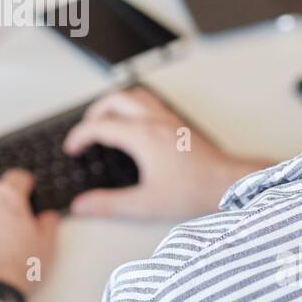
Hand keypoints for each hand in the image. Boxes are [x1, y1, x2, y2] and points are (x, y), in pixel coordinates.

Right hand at [62, 88, 271, 219]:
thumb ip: (110, 205)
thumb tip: (82, 206)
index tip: (73, 148)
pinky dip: (133, 107)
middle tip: (86, 131)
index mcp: (142, 136)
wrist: (228, 184)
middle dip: (94, 112)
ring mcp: (169, 120)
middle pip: (115, 99)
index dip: (80, 135)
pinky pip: (150, 103)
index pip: (100, 125)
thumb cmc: (195, 190)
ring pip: (134, 95)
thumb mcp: (146, 204)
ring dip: (114, 104)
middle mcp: (155, 121)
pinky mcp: (179, 124)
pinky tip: (136, 125)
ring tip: (106, 121)